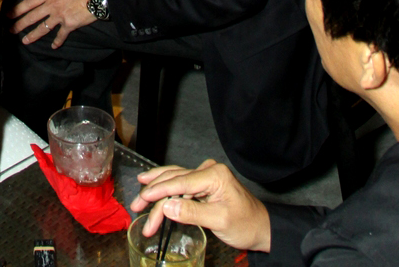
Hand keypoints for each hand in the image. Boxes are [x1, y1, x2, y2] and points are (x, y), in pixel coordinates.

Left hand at [9, 0, 97, 45]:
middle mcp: (52, 5)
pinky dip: (57, 42)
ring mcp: (60, 16)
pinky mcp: (70, 25)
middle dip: (20, 24)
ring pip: (43, 28)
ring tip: (25, 41)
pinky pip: (61, 35)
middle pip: (32, 17)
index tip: (8, 15)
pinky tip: (53, 47)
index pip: (29, 2)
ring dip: (33, 35)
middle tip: (11, 31)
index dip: (17, 9)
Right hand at [131, 159, 271, 253]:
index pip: (181, 182)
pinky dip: (166, 190)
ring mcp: (206, 176)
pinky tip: (153, 187)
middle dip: (154, 193)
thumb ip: (192, 213)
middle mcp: (208, 170)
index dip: (159, 191)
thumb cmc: (245, 224)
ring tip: (139, 196)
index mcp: (214, 174)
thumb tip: (167, 207)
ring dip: (156, 189)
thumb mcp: (219, 221)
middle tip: (136, 206)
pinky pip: (181, 184)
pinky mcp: (204, 184)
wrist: (261, 228)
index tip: (142, 199)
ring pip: (175, 179)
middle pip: (175, 180)